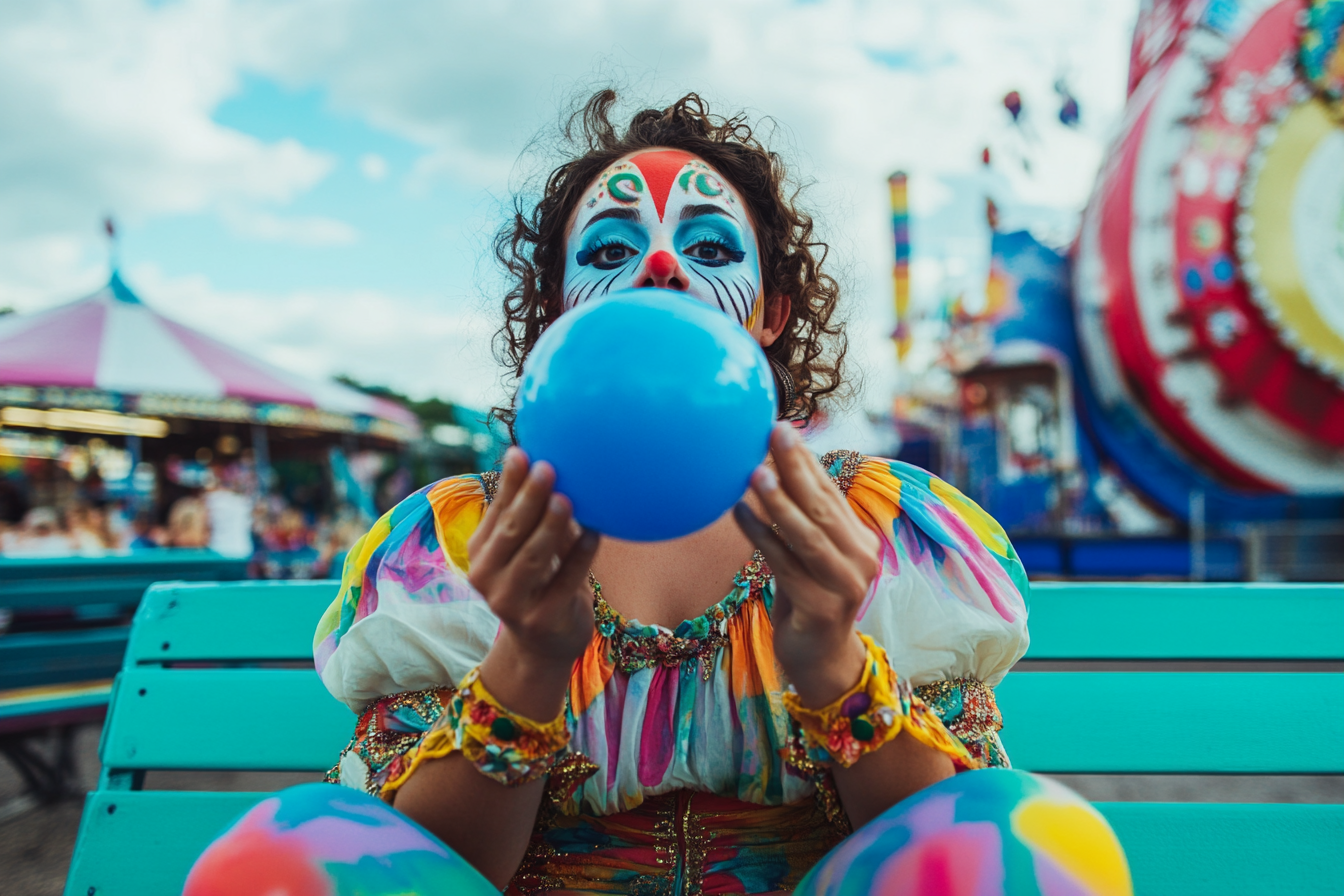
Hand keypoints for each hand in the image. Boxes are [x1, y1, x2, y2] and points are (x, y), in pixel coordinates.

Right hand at [468, 447, 599, 717]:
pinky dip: (581, 556)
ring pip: (533, 558)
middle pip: (510, 532)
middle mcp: (488, 578)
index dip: (509, 483)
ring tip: (566, 499)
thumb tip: (556, 468)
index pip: (495, 512)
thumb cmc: (541, 584)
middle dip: (528, 498)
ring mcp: (513, 602)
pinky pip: (566, 581)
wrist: (544, 646)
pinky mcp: (543, 619)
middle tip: (547, 467)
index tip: (522, 452)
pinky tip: (594, 532)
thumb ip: (537, 518)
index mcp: (480, 554)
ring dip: (551, 527)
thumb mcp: (529, 551)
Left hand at [734, 423, 879, 706]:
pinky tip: (739, 514)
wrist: (819, 660)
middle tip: (773, 433)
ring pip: (807, 535)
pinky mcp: (822, 608)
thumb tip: (771, 467)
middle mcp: (861, 558)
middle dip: (796, 469)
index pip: (831, 492)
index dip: (807, 461)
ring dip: (779, 502)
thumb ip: (801, 519)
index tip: (782, 428)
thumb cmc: (808, 600)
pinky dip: (762, 538)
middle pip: (823, 507)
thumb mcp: (807, 555)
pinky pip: (785, 566)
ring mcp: (845, 585)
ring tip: (753, 473)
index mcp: (860, 539)